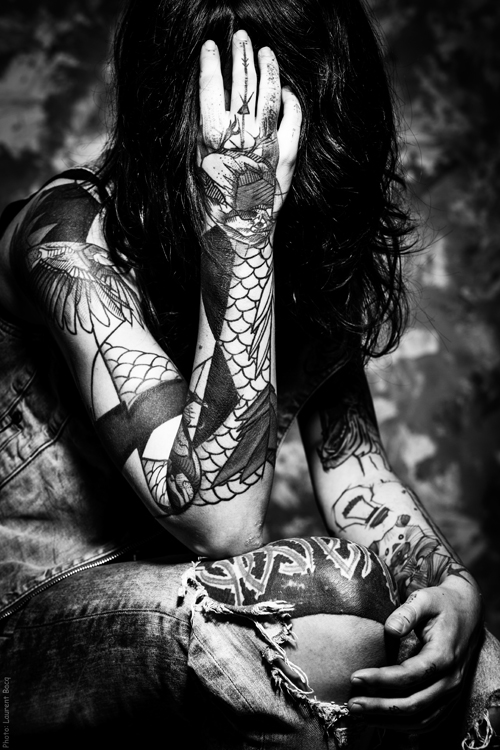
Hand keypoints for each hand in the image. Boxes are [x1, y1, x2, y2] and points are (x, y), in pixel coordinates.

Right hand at [197, 30, 300, 242]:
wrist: (240, 237)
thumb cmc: (211, 208)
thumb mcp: (197, 168)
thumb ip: (204, 135)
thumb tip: (213, 105)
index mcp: (214, 139)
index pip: (210, 89)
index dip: (209, 64)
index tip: (209, 45)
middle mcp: (243, 137)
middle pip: (242, 84)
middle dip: (240, 55)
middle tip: (240, 36)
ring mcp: (268, 144)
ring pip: (270, 94)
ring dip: (267, 68)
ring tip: (264, 50)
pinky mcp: (288, 156)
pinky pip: (293, 119)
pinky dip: (290, 100)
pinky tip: (286, 90)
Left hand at [348, 575, 482, 730]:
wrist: (466, 613)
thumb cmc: (442, 604)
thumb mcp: (425, 599)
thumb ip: (407, 612)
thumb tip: (390, 629)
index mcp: (444, 655)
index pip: (410, 675)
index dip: (381, 679)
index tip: (355, 676)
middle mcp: (451, 680)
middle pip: (414, 703)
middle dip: (380, 706)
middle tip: (352, 703)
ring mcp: (451, 692)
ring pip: (421, 719)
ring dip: (389, 721)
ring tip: (361, 715)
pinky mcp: (448, 699)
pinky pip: (428, 721)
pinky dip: (405, 726)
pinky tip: (381, 720)